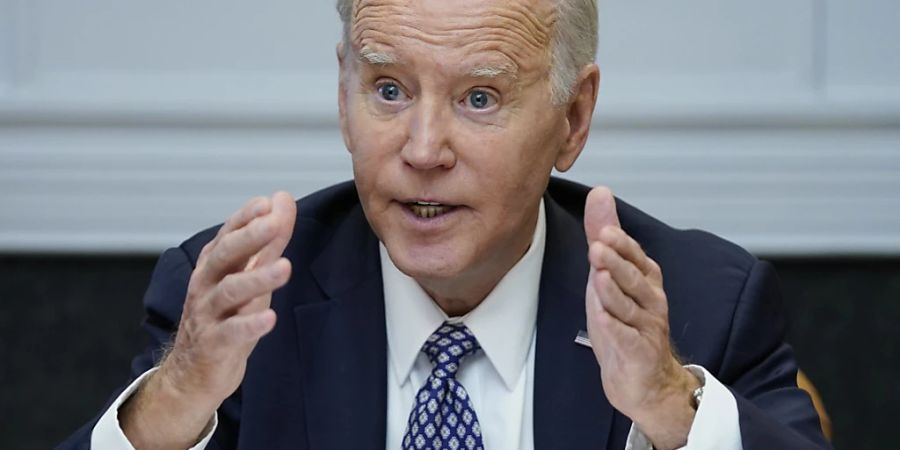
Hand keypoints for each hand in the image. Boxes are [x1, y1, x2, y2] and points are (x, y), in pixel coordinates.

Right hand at [121, 192, 295, 448]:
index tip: (268, 202)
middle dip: (249, 237)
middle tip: (274, 223)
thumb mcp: (249, 276)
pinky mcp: (214, 345)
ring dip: (257, 278)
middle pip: (225, 256)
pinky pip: (231, 333)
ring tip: (285, 267)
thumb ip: (268, 241)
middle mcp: (206, 285)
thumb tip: (283, 200)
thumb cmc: (226, 317)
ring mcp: (207, 315)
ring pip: (229, 292)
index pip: (227, 234)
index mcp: (214, 266)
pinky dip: (250, 325)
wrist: (193, 373)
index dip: (246, 218)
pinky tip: (270, 317)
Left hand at [583, 187, 698, 449]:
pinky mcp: (639, 352)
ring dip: (614, 292)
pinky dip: (615, 328)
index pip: (635, 256)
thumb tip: (600, 192)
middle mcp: (650, 300)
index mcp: (645, 279)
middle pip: (635, 278)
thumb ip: (603, 236)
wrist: (642, 379)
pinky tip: (602, 318)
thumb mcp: (608, 277)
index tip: (605, 230)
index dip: (621, 244)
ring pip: (630, 307)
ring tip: (599, 277)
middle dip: (617, 262)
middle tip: (598, 246)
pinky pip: (627, 338)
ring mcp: (646, 327)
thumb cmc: (623, 323)